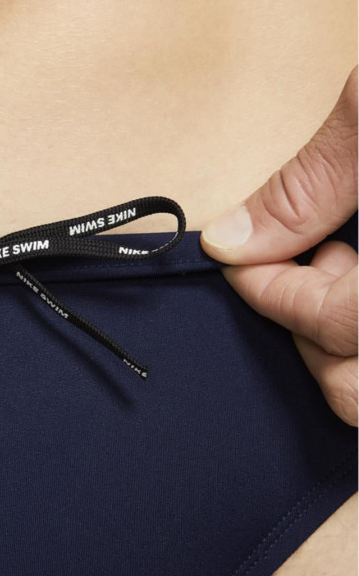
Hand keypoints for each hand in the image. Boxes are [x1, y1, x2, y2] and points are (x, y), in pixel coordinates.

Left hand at [201, 67, 356, 425]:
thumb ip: (313, 184)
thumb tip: (230, 240)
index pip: (337, 322)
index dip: (277, 294)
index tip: (243, 266)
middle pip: (355, 391)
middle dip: (313, 334)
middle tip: (312, 268)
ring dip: (346, 346)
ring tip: (346, 274)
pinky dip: (358, 349)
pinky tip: (358, 289)